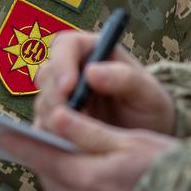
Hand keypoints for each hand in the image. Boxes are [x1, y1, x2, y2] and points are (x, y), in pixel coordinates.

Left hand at [0, 107, 175, 190]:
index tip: (1, 134)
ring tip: (78, 170)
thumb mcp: (128, 140)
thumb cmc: (169, 167)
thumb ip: (87, 132)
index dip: (22, 145)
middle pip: (54, 183)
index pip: (44, 159)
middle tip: (43, 148)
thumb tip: (54, 117)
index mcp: (89, 180)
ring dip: (68, 186)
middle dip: (46, 165)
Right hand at [33, 30, 175, 135]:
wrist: (147, 140)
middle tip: (72, 119)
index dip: (62, 63)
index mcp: (92, 51)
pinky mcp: (54, 122)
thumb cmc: (149, 108)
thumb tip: (91, 71)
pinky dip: (52, 137)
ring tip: (78, 136)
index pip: (65, 45)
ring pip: (42, 101)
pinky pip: (41, 127)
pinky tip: (72, 146)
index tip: (69, 87)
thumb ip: (125, 79)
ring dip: (54, 119)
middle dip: (55, 97)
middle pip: (47, 74)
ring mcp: (59, 97)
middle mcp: (71, 70)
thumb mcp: (148, 93)